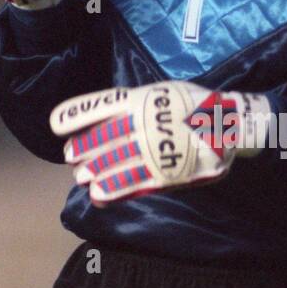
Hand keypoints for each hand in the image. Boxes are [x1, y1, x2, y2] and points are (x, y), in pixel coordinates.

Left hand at [50, 82, 272, 203]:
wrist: (229, 123)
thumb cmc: (191, 106)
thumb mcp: (161, 93)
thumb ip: (134, 104)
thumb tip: (104, 116)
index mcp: (141, 99)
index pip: (100, 106)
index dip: (75, 115)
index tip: (57, 125)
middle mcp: (144, 122)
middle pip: (103, 138)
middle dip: (83, 149)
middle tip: (72, 157)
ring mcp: (155, 148)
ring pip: (115, 161)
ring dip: (95, 170)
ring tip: (82, 177)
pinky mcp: (166, 171)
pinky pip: (134, 182)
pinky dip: (113, 189)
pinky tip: (98, 194)